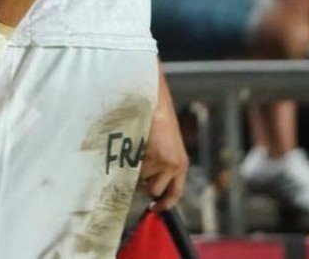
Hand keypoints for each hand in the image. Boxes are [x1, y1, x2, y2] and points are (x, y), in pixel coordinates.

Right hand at [141, 88, 188, 210]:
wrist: (154, 100)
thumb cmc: (158, 120)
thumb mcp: (167, 145)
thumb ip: (163, 164)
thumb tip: (147, 185)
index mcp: (181, 164)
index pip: (175, 193)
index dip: (165, 204)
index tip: (155, 208)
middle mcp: (174, 165)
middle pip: (153, 190)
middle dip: (143, 182)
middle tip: (138, 166)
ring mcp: (161, 161)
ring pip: (139, 178)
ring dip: (134, 167)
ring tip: (135, 148)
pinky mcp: (148, 154)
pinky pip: (131, 166)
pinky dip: (127, 157)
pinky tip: (132, 143)